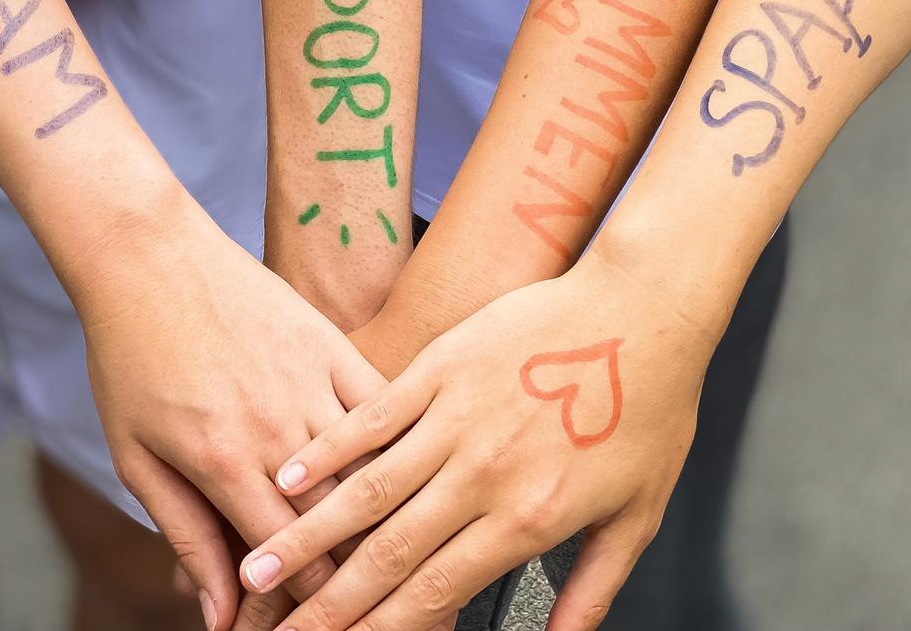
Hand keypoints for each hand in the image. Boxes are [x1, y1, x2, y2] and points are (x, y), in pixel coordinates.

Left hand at [71, 195, 385, 630]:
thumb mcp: (137, 458)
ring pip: (374, 472)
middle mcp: (277, 428)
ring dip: (387, 520)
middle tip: (365, 606)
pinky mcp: (333, 345)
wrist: (148, 257)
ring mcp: (312, 383)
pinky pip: (384, 410)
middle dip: (356, 579)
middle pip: (342, 528)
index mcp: (224, 462)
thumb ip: (185, 537)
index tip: (321, 627)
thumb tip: (218, 614)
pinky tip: (408, 475)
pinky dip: (398, 448)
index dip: (310, 609)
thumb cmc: (132, 355)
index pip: (291, 562)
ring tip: (398, 552)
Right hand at [233, 258, 721, 630]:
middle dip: (327, 604)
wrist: (645, 308)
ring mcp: (456, 416)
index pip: (435, 592)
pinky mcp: (442, 365)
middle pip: (387, 554)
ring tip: (261, 566)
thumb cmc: (649, 407)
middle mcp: (482, 474)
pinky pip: (373, 417)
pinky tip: (288, 476)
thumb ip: (591, 590)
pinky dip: (328, 450)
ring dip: (307, 535)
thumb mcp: (637, 515)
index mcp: (528, 517)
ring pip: (367, 490)